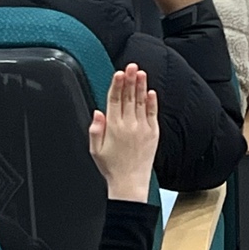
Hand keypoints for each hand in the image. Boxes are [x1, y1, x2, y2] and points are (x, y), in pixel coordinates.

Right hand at [88, 63, 159, 203]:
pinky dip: (152, 102)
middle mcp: (128, 125)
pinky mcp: (153, 133)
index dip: (117, 86)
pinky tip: (151, 91)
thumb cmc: (111, 167)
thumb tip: (97, 112)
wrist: (130, 183)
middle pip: (129, 98)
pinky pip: (153, 114)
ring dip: (141, 86)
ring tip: (140, 72)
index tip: (118, 73)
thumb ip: (96, 130)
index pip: (114, 101)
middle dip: (129, 80)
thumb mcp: (95, 151)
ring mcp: (142, 128)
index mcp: (113, 128)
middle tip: (131, 66)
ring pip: (141, 102)